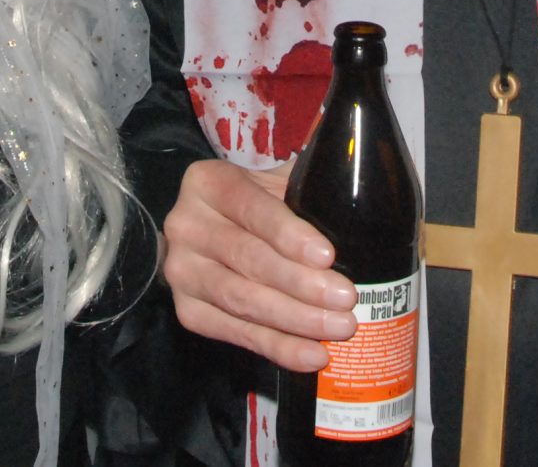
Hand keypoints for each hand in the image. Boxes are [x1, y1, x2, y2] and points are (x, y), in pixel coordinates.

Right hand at [159, 159, 358, 372]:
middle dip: (300, 282)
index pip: (250, 207)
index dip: (288, 234)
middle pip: (247, 257)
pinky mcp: (188, 311)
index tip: (327, 256)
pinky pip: (236, 333)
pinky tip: (312, 354)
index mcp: (207, 182)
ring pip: (241, 299)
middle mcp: (184, 225)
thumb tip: (356, 197)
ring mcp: (182, 272)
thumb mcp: (276, 182)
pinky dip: (278, 347)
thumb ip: (307, 187)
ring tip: (339, 327)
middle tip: (346, 298)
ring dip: (295, 319)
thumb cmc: (261, 205)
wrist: (218, 231)